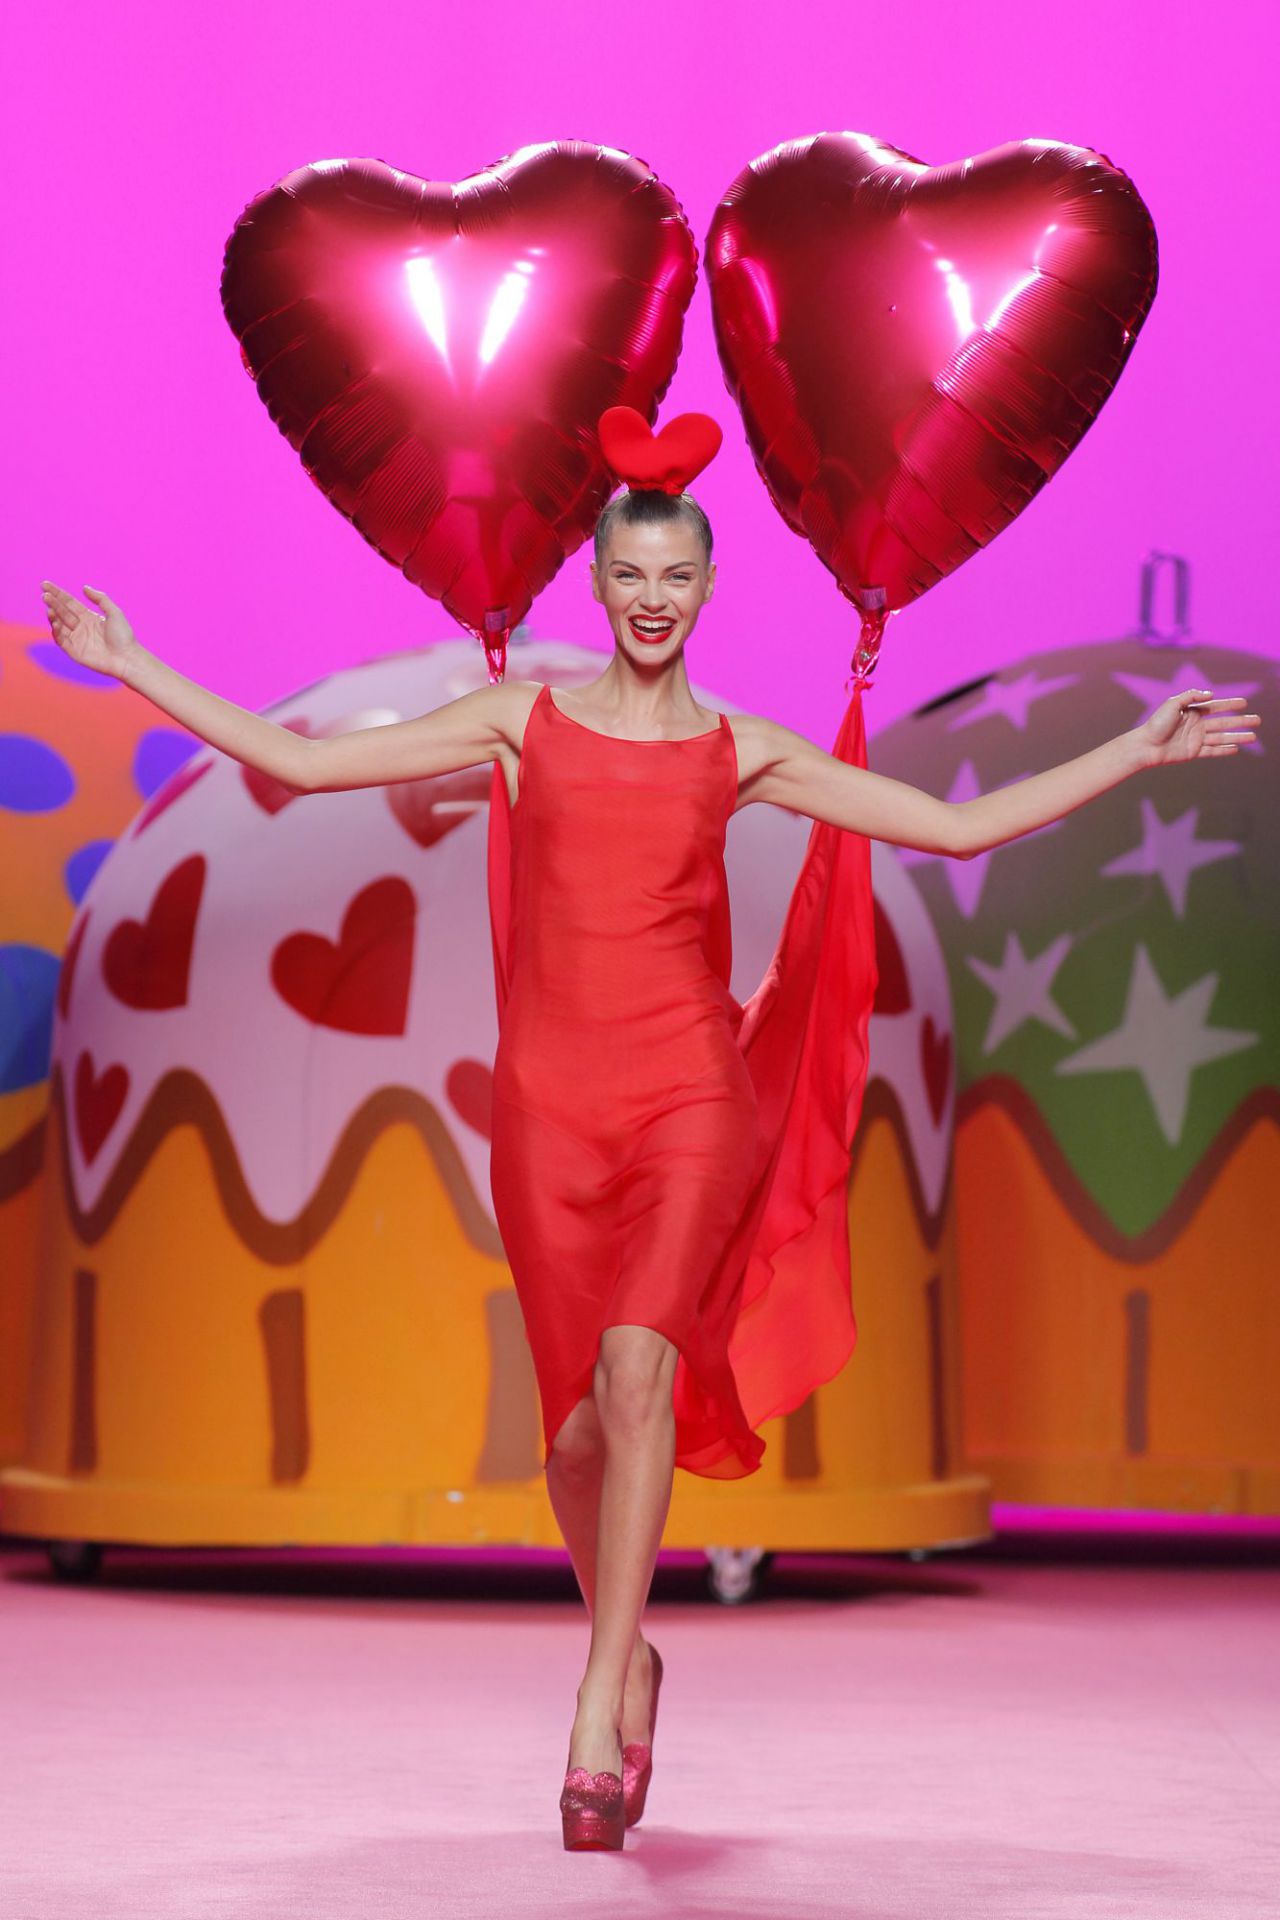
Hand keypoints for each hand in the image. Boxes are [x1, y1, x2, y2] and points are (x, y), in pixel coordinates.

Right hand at [39, 580, 139, 680]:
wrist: (127, 658)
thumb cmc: (124, 636)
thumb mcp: (114, 612)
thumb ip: (100, 599)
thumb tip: (84, 587)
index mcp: (88, 617)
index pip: (69, 602)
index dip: (58, 593)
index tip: (45, 584)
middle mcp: (81, 627)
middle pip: (62, 612)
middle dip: (53, 603)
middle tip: (44, 595)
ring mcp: (77, 639)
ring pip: (59, 625)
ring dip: (53, 616)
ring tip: (49, 609)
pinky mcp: (75, 651)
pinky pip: (61, 640)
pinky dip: (57, 631)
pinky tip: (56, 622)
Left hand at [1135, 687, 1260, 767]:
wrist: (1145, 746)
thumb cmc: (1156, 723)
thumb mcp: (1172, 703)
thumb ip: (1191, 696)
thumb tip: (1211, 694)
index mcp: (1192, 712)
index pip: (1215, 707)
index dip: (1230, 705)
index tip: (1245, 703)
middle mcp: (1196, 725)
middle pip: (1223, 723)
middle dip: (1240, 721)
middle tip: (1257, 720)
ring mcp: (1196, 739)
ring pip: (1221, 738)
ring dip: (1237, 737)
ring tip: (1253, 737)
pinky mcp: (1193, 752)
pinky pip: (1213, 751)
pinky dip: (1225, 750)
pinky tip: (1237, 748)